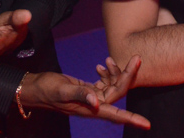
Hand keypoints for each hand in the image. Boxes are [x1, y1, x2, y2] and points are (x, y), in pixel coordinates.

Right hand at [20, 55, 149, 127]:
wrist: (36, 87)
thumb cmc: (47, 90)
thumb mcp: (63, 90)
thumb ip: (81, 94)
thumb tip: (97, 102)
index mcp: (91, 109)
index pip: (116, 115)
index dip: (132, 120)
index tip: (147, 124)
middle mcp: (94, 105)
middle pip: (119, 93)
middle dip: (129, 76)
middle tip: (137, 58)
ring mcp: (92, 98)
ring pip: (114, 86)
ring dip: (118, 72)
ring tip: (117, 58)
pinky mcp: (89, 91)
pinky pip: (105, 83)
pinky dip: (107, 73)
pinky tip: (103, 64)